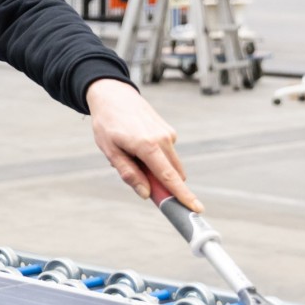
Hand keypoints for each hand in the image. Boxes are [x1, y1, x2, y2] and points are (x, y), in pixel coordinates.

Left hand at [86, 78, 202, 211]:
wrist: (113, 95)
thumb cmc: (107, 123)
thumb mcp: (110, 151)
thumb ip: (129, 173)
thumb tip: (146, 193)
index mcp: (147, 145)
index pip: (169, 177)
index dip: (183, 195)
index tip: (196, 209)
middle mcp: (162, 139)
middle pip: (174, 174)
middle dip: (165, 186)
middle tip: (145, 187)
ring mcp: (168, 134)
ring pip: (171, 165)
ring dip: (158, 171)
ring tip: (132, 156)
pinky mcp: (169, 131)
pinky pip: (167, 154)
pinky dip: (157, 158)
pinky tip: (138, 146)